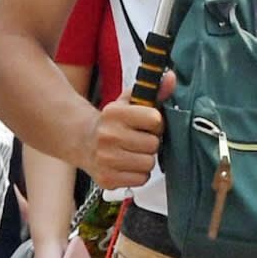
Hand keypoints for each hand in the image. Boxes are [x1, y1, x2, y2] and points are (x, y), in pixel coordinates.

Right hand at [82, 73, 174, 190]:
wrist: (83, 141)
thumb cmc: (112, 121)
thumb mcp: (129, 102)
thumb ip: (154, 91)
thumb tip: (172, 77)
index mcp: (114, 113)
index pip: (155, 120)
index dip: (156, 123)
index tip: (148, 123)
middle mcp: (108, 135)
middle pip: (153, 144)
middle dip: (150, 142)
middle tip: (139, 139)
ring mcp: (106, 159)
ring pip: (148, 164)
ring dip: (145, 159)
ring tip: (134, 152)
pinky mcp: (107, 179)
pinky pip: (140, 180)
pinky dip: (137, 174)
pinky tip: (127, 165)